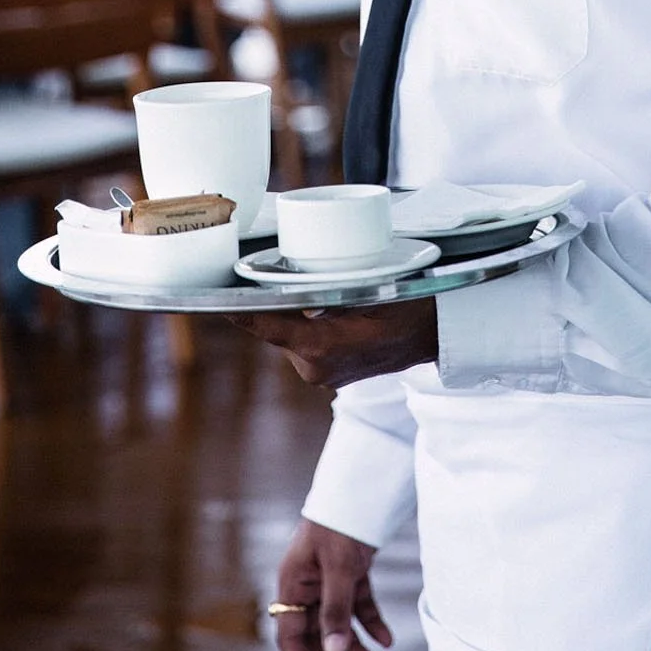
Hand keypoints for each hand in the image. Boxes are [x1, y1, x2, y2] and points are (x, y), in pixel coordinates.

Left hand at [227, 297, 437, 387]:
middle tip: (290, 275)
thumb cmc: (407, 306)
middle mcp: (315, 368)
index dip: (241, 311)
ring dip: (297, 313)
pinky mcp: (324, 374)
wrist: (432, 333)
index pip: (267, 326)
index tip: (218, 299)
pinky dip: (308, 324)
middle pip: (276, 325)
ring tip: (326, 294)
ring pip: (289, 333)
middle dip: (280, 302)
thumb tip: (291, 281)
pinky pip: (303, 342)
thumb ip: (326, 290)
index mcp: (323, 348)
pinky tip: (330, 309)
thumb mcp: (369, 288)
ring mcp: (320, 374)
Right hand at [272, 516, 392, 650]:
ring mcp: (328, 578)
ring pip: (338, 623)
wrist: (360, 486)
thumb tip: (334, 649)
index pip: (292, 637)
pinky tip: (386, 640)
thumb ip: (336, 609)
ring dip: (354, 646)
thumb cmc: (339, 522)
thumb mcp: (339, 567)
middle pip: (317, 634)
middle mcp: (307, 584)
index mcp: (293, 583)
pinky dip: (370, 622)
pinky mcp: (350, 571)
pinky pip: (357, 605)